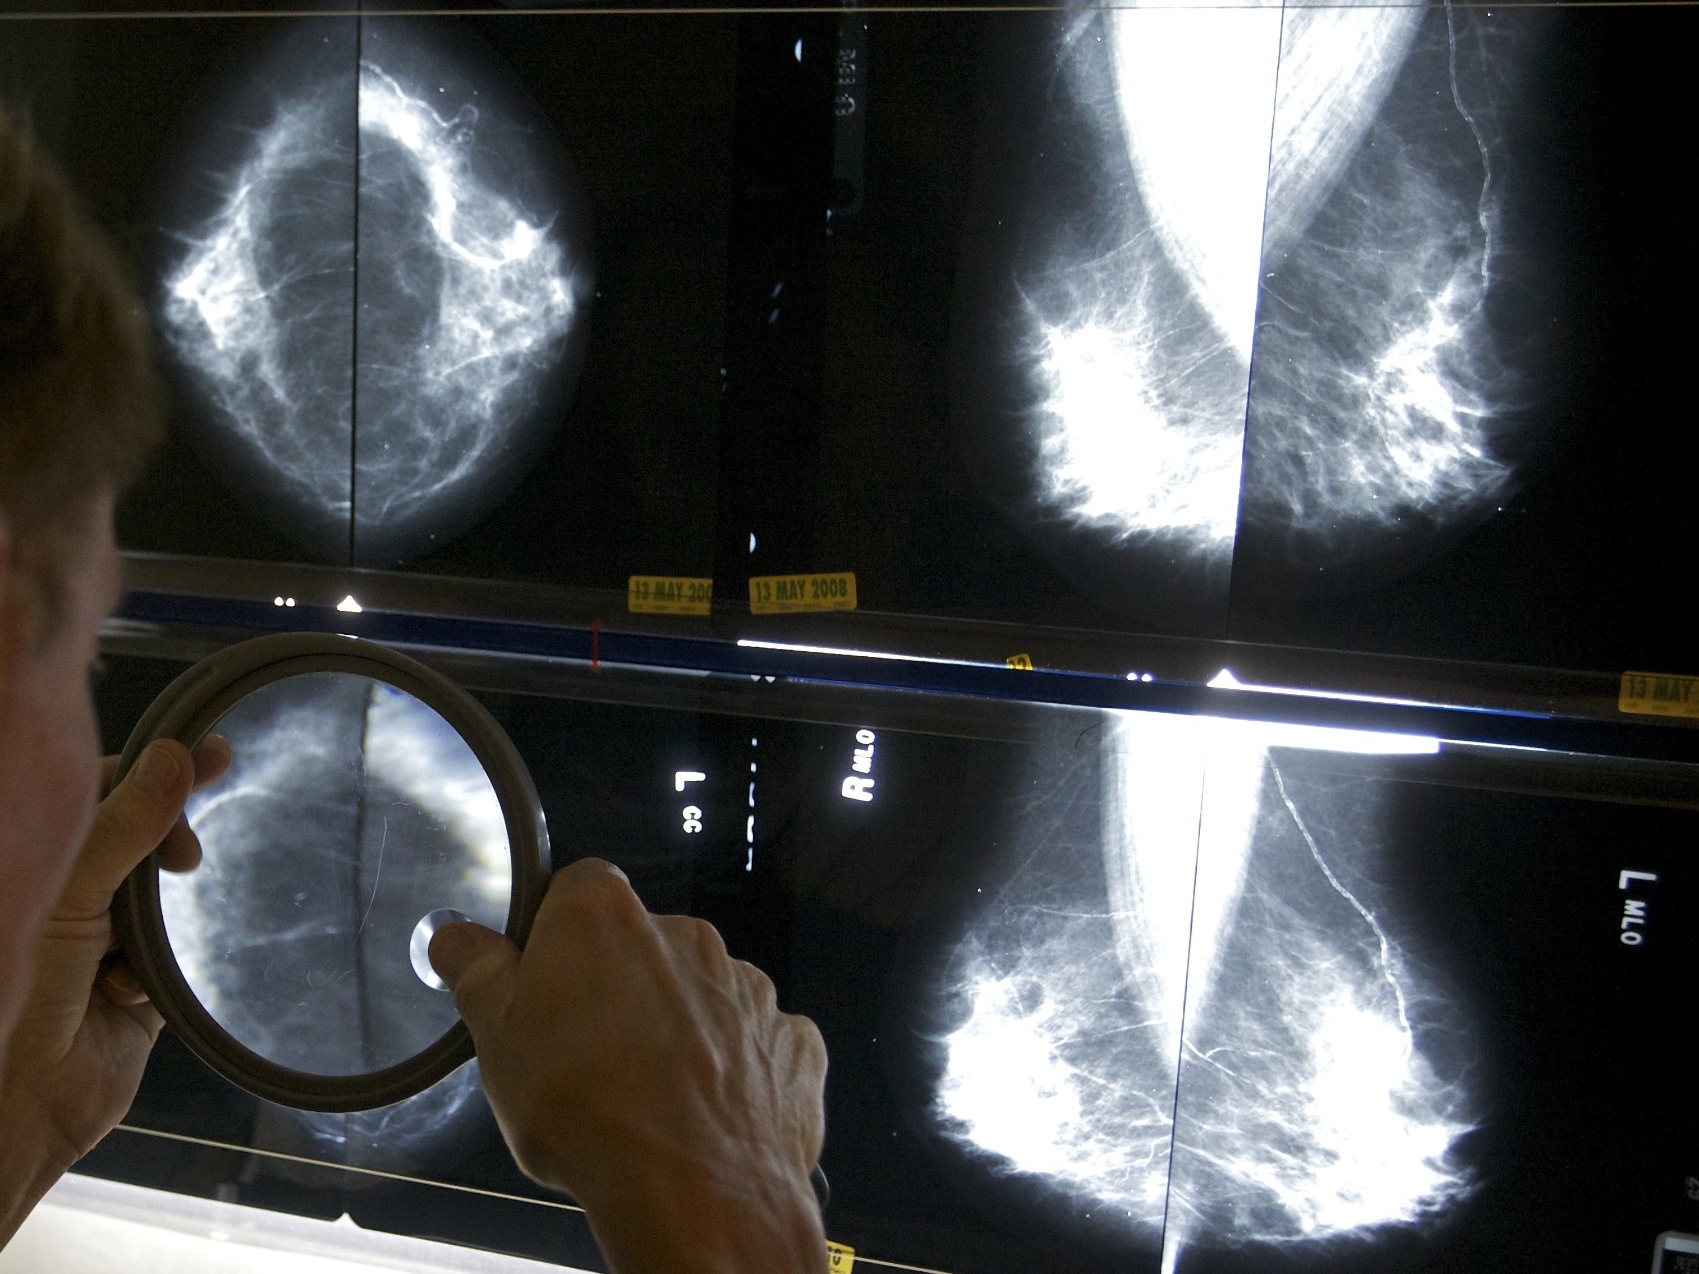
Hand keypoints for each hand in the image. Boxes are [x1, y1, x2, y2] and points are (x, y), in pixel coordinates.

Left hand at [0, 736, 228, 1243]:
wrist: (21, 1104)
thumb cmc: (16, 989)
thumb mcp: (69, 893)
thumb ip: (123, 823)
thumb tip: (173, 755)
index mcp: (37, 861)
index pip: (100, 788)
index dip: (153, 771)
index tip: (214, 757)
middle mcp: (66, 894)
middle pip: (138, 835)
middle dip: (167, 840)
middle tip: (192, 855)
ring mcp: (98, 941)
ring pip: (159, 896)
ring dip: (158, 916)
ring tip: (145, 935)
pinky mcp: (133, 989)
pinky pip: (171, 958)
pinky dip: (157, 973)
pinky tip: (129, 993)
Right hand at [430, 858, 827, 1273]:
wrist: (694, 1190)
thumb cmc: (587, 1109)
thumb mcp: (496, 1039)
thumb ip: (478, 971)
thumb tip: (456, 936)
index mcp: (605, 917)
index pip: (575, 892)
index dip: (555, 939)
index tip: (541, 987)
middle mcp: (685, 934)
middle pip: (641, 946)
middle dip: (618, 988)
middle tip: (587, 1057)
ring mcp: (748, 985)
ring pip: (700, 996)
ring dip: (678, 1030)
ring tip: (647, 1097)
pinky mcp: (790, 1038)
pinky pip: (754, 1043)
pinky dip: (733, 1070)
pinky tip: (704, 1114)